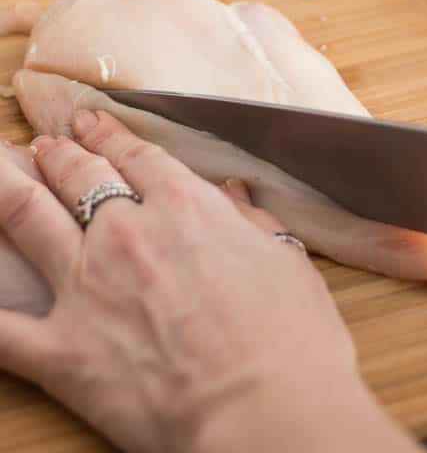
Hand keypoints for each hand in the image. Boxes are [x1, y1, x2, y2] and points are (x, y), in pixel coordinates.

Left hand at [0, 111, 415, 452]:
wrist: (264, 411)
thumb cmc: (291, 340)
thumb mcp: (287, 261)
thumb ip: (253, 222)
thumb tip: (235, 194)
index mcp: (184, 207)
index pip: (135, 156)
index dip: (110, 134)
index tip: (93, 123)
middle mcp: (126, 233)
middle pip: (79, 175)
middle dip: (60, 154)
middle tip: (47, 144)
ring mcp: (86, 287)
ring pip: (28, 218)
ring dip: (10, 187)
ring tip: (3, 170)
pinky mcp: (61, 350)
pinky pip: (1, 325)